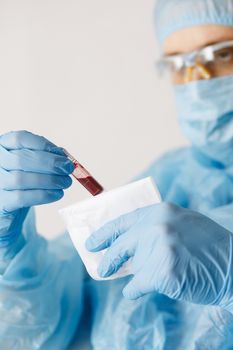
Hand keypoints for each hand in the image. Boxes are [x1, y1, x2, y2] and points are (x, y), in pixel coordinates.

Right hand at [0, 130, 73, 247]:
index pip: (19, 139)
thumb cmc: (25, 181)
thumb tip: (64, 156)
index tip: (62, 154)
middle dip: (50, 163)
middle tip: (67, 168)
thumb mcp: (34, 164)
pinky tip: (57, 193)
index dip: (42, 145)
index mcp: (3, 147)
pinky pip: (22, 197)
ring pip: (21, 179)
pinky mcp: (0, 203)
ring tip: (65, 182)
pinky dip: (44, 195)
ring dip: (49, 180)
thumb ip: (47, 156)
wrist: (12, 207)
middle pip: (21, 159)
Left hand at [86, 203, 232, 311]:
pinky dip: (135, 291)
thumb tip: (130, 239)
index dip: (105, 232)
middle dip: (109, 259)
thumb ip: (156, 226)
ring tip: (141, 279)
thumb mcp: (182, 223)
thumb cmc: (208, 247)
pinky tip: (135, 292)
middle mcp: (157, 226)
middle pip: (121, 244)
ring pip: (134, 266)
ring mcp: (160, 248)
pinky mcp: (163, 272)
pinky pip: (138, 285)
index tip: (91, 243)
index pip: (123, 220)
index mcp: (160, 211)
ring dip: (138, 275)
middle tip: (101, 270)